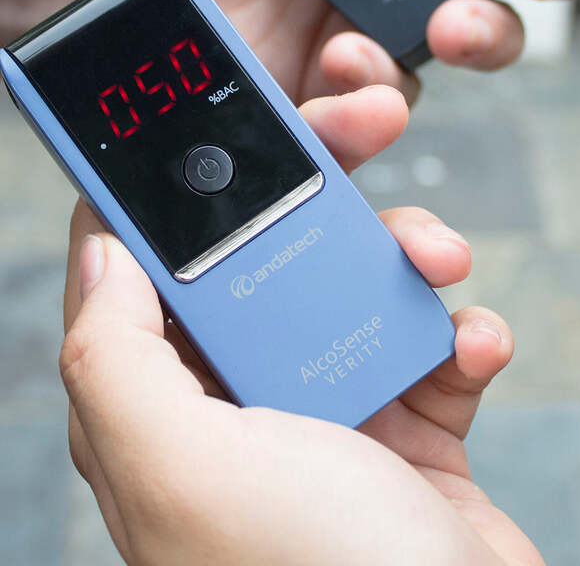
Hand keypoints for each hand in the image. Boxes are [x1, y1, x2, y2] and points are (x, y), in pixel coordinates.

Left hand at [61, 85, 542, 565]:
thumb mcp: (186, 471)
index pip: (156, 261)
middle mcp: (246, 399)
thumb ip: (118, 361)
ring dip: (411, 255)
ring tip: (445, 259)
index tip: (225, 109)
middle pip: (274, 249)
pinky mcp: (412, 424)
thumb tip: (101, 253)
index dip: (184, 179)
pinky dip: (464, 332)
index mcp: (173, 400)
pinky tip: (477, 346)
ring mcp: (333, 408)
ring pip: (364, 281)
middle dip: (328, 181)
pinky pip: (434, 343)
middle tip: (378, 117)